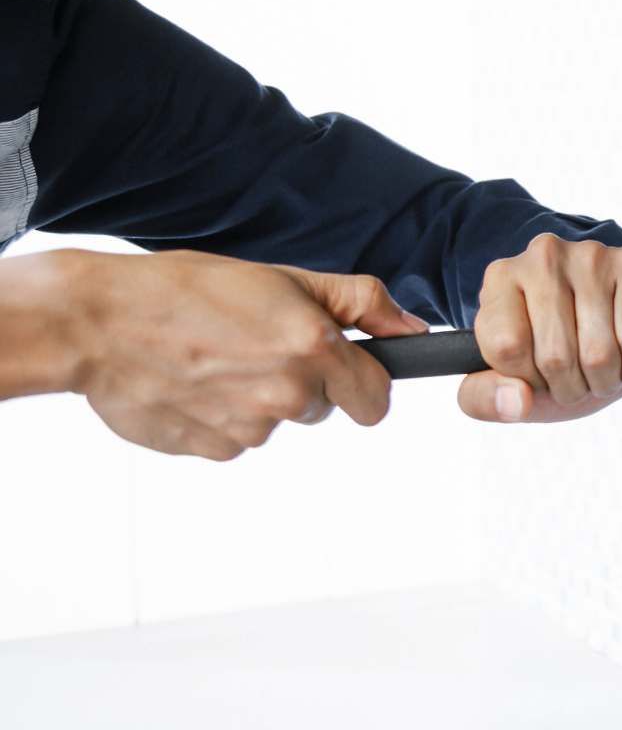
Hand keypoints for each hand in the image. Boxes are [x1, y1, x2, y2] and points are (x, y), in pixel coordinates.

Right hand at [0, 250, 426, 459]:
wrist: (100, 322)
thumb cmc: (190, 288)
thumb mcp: (286, 278)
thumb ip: (360, 304)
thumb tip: (412, 330)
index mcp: (314, 349)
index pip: (377, 400)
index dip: (364, 383)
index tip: (345, 369)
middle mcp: (288, 396)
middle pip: (323, 407)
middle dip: (304, 381)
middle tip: (258, 344)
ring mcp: (249, 430)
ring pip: (276, 421)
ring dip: (259, 397)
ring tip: (217, 357)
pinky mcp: (212, 451)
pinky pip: (236, 439)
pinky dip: (223, 416)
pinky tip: (195, 382)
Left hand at [458, 235, 621, 422]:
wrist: (611, 327)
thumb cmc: (553, 352)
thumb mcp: (508, 381)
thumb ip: (486, 399)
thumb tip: (517, 401)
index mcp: (501, 279)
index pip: (507, 347)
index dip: (528, 379)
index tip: (536, 373)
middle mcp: (544, 256)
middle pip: (555, 356)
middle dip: (571, 388)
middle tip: (576, 378)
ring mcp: (591, 255)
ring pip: (598, 353)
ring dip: (606, 381)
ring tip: (603, 368)